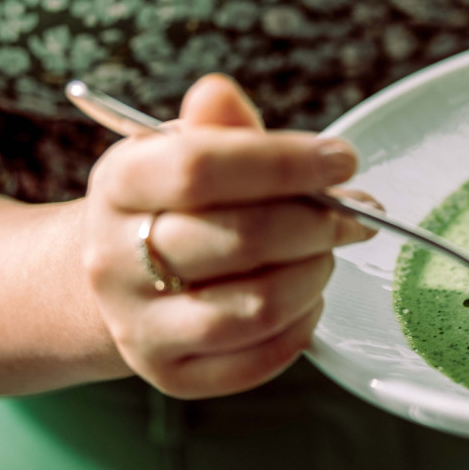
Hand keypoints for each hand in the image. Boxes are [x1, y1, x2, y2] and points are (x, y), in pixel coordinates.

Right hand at [80, 75, 375, 398]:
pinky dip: (302, 326)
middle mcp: (114, 260)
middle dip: (320, 223)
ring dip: (315, 274)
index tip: (342, 157)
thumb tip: (219, 92)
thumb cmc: (177, 200)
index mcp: (119, 185)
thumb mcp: (189, 147)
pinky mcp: (171, 376)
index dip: (286, 162)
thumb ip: (219, 125)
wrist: (123, 273)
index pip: (201, 168)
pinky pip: (259, 360)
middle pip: (242, 240)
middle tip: (354, 213)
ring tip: (325, 252)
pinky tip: (305, 297)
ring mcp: (139, 326)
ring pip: (258, 307)